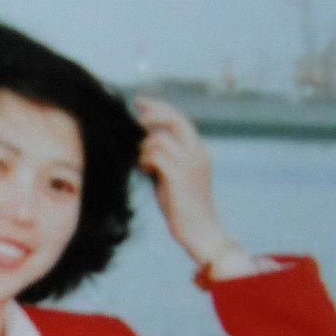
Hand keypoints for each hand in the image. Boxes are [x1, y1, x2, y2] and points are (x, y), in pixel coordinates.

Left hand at [134, 96, 233, 265]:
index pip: (180, 119)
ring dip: (143, 146)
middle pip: (174, 119)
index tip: (140, 104)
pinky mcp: (178, 176)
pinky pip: (155, 154)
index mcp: (198, 151)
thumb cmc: (183, 208)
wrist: (200, 231)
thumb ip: (163, 160)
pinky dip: (144, 158)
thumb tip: (141, 149)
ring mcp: (189, 163)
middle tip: (135, 113)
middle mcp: (197, 153)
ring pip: (160, 138)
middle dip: (152, 113)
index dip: (159, 108)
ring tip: (141, 163)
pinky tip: (143, 169)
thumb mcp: (172, 178)